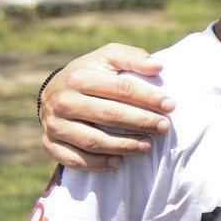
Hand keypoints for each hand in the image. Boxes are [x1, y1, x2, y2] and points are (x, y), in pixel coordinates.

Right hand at [40, 44, 173, 170]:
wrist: (56, 91)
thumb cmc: (92, 72)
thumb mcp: (109, 56)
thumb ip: (133, 58)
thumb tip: (157, 66)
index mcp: (80, 77)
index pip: (121, 89)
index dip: (148, 97)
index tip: (170, 105)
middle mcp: (64, 101)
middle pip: (109, 115)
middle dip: (141, 122)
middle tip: (164, 127)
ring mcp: (55, 124)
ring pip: (93, 140)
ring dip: (123, 146)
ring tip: (147, 146)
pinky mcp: (50, 143)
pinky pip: (74, 159)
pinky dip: (97, 164)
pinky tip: (118, 162)